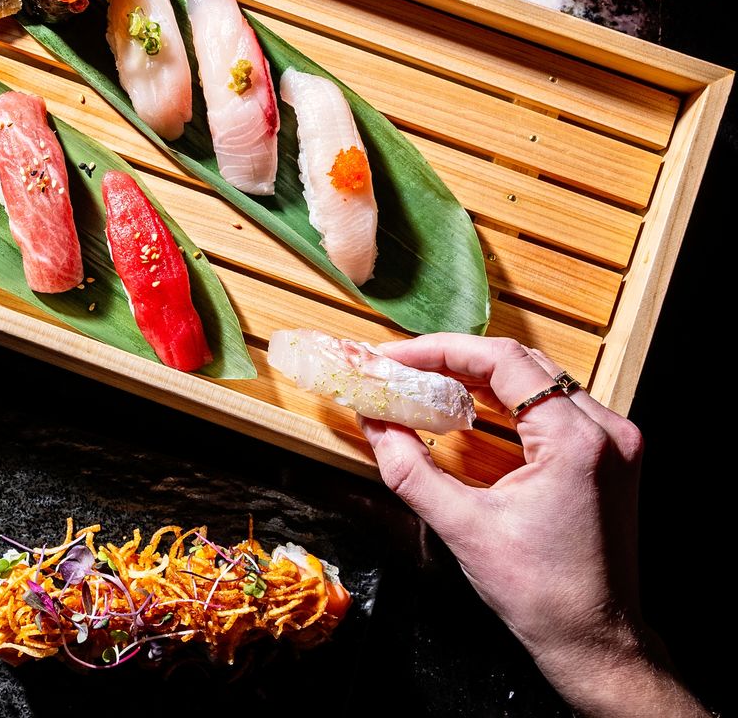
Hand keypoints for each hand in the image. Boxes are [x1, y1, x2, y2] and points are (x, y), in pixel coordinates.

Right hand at [361, 334, 703, 717]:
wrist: (593, 637)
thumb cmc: (539, 591)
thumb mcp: (461, 527)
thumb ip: (409, 467)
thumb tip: (372, 422)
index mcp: (576, 440)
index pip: (502, 361)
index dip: (439, 351)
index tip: (393, 357)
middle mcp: (606, 431)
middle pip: (522, 363)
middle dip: (455, 360)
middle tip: (401, 367)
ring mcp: (615, 443)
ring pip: (540, 381)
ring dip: (481, 377)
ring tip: (427, 383)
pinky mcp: (610, 457)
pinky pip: (554, 406)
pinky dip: (508, 401)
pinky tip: (470, 410)